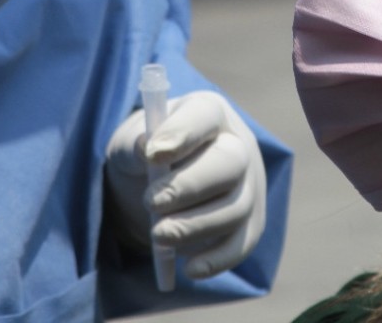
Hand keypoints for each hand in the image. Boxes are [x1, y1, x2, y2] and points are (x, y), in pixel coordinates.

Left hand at [105, 90, 267, 280]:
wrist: (160, 184)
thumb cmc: (147, 154)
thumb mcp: (131, 142)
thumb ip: (134, 143)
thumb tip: (145, 148)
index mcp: (209, 113)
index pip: (205, 115)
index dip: (182, 133)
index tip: (152, 154)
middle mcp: (238, 144)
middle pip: (231, 162)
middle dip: (190, 186)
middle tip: (151, 202)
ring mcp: (249, 185)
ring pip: (236, 207)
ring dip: (196, 225)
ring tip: (158, 235)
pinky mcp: (250, 223)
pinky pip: (242, 244)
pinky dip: (217, 260)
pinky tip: (189, 268)